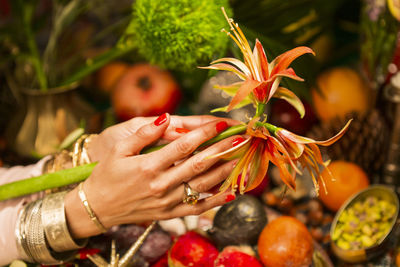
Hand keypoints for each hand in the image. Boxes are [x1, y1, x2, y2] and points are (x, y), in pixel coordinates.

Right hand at [65, 114, 240, 237]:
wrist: (97, 207)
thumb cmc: (106, 174)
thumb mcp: (120, 149)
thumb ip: (144, 133)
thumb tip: (167, 117)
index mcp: (148, 166)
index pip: (183, 146)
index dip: (205, 133)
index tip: (221, 124)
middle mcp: (160, 185)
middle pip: (198, 164)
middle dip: (221, 149)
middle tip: (240, 138)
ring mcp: (166, 202)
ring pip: (202, 186)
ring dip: (223, 171)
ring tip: (240, 158)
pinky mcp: (168, 213)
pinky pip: (197, 208)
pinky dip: (216, 201)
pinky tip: (232, 192)